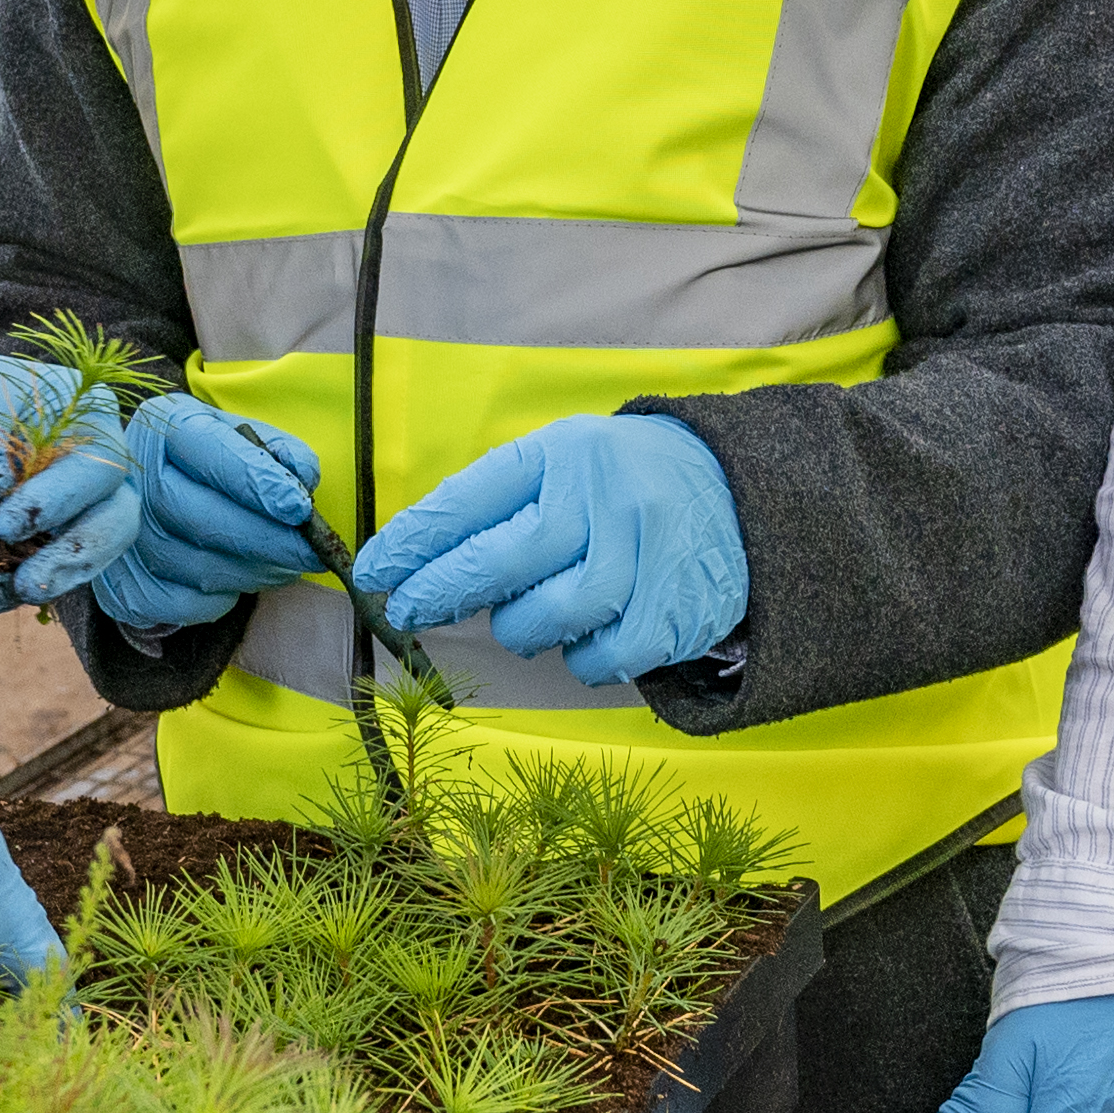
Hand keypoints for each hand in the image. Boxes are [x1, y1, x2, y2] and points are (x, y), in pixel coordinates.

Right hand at [0, 394, 322, 633]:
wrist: (148, 489)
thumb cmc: (208, 459)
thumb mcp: (239, 434)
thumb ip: (275, 450)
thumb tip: (303, 478)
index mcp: (165, 425)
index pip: (210, 452)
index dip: (256, 483)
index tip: (299, 507)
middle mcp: (134, 478)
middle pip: (200, 518)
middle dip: (266, 540)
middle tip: (311, 552)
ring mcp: (121, 535)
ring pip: (196, 566)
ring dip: (254, 572)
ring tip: (288, 566)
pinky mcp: (123, 586)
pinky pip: (183, 605)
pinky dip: (223, 598)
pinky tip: (242, 579)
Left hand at [346, 413, 744, 685]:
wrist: (740, 490)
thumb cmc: (620, 487)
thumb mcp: (564, 466)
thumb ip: (501, 507)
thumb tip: (418, 568)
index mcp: (562, 453)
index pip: (469, 500)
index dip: (412, 542)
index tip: (373, 573)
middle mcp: (602, 495)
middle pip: (499, 561)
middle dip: (440, 593)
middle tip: (408, 613)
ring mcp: (642, 552)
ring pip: (547, 618)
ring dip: (521, 630)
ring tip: (526, 620)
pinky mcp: (674, 607)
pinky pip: (601, 657)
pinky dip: (582, 659)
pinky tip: (584, 639)